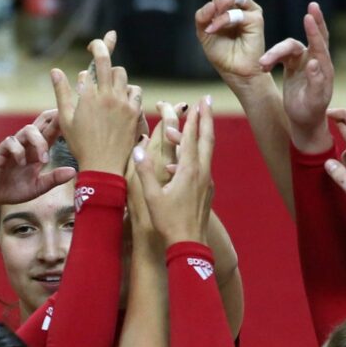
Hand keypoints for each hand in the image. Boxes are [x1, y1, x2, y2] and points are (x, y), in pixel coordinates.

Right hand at [0, 109, 74, 209]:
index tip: (76, 121)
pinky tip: (22, 164)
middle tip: (63, 120)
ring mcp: (13, 147)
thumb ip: (53, 179)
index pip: (51, 133)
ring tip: (43, 160)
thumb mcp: (38, 188)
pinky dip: (19, 152)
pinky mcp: (0, 151)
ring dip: (39, 142)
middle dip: (52, 119)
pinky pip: (10, 142)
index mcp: (37, 152)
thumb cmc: (14, 190)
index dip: (61, 125)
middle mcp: (27, 145)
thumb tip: (74, 171)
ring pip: (28, 129)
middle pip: (41, 123)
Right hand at [52, 35, 141, 174]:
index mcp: (87, 97)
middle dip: (100, 48)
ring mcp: (122, 103)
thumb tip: (54, 70)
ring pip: (121, 74)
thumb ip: (61, 92)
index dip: (84, 70)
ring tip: (108, 82)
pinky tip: (122, 96)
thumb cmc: (80, 145)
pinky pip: (135, 90)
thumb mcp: (65, 119)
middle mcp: (106, 96)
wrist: (103, 166)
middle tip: (96, 46)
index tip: (85, 62)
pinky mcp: (134, 112)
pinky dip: (128, 89)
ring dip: (114, 73)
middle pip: (105, 61)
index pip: (87, 70)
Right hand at [133, 97, 214, 244]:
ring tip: (196, 124)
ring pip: (207, 153)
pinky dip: (197, 156)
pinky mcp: (207, 191)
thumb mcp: (152, 196)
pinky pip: (203, 167)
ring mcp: (207, 182)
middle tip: (206, 101)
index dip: (193, 119)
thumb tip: (138, 148)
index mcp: (189, 171)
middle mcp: (203, 173)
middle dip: (206, 118)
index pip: (192, 138)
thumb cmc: (169, 222)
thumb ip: (145, 171)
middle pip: (207, 139)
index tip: (197, 103)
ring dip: (202, 135)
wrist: (190, 245)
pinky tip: (184, 161)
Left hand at [195, 0, 266, 85]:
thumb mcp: (204, 33)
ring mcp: (249, 9)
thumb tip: (211, 3)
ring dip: (218, 6)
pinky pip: (236, 13)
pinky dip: (221, 21)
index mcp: (226, 3)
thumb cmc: (221, 53)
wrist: (235, 72)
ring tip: (210, 24)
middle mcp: (240, 3)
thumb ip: (203, 16)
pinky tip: (213, 30)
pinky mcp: (256, 19)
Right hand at [259, 3, 333, 152]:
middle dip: (314, 21)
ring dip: (275, 52)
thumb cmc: (310, 113)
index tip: (309, 16)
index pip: (320, 45)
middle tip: (312, 7)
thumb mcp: (313, 101)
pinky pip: (281, 55)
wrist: (303, 121)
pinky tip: (263, 67)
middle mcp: (315, 61)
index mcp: (323, 68)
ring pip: (290, 47)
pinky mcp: (292, 65)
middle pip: (315, 36)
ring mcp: (303, 61)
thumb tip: (313, 63)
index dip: (315, 31)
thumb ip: (315, 82)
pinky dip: (271, 58)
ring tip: (262, 64)